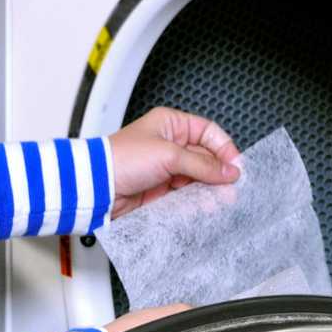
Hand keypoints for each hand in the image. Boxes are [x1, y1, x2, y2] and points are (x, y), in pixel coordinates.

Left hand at [109, 107, 240, 218]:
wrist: (97, 187)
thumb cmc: (121, 159)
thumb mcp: (168, 155)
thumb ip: (202, 164)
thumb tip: (229, 170)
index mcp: (171, 124)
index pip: (208, 132)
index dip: (224, 149)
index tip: (235, 166)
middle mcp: (169, 145)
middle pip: (205, 158)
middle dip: (218, 173)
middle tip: (230, 187)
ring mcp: (165, 169)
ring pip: (196, 180)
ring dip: (208, 190)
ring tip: (218, 200)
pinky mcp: (160, 191)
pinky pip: (185, 196)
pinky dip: (195, 202)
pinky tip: (202, 207)